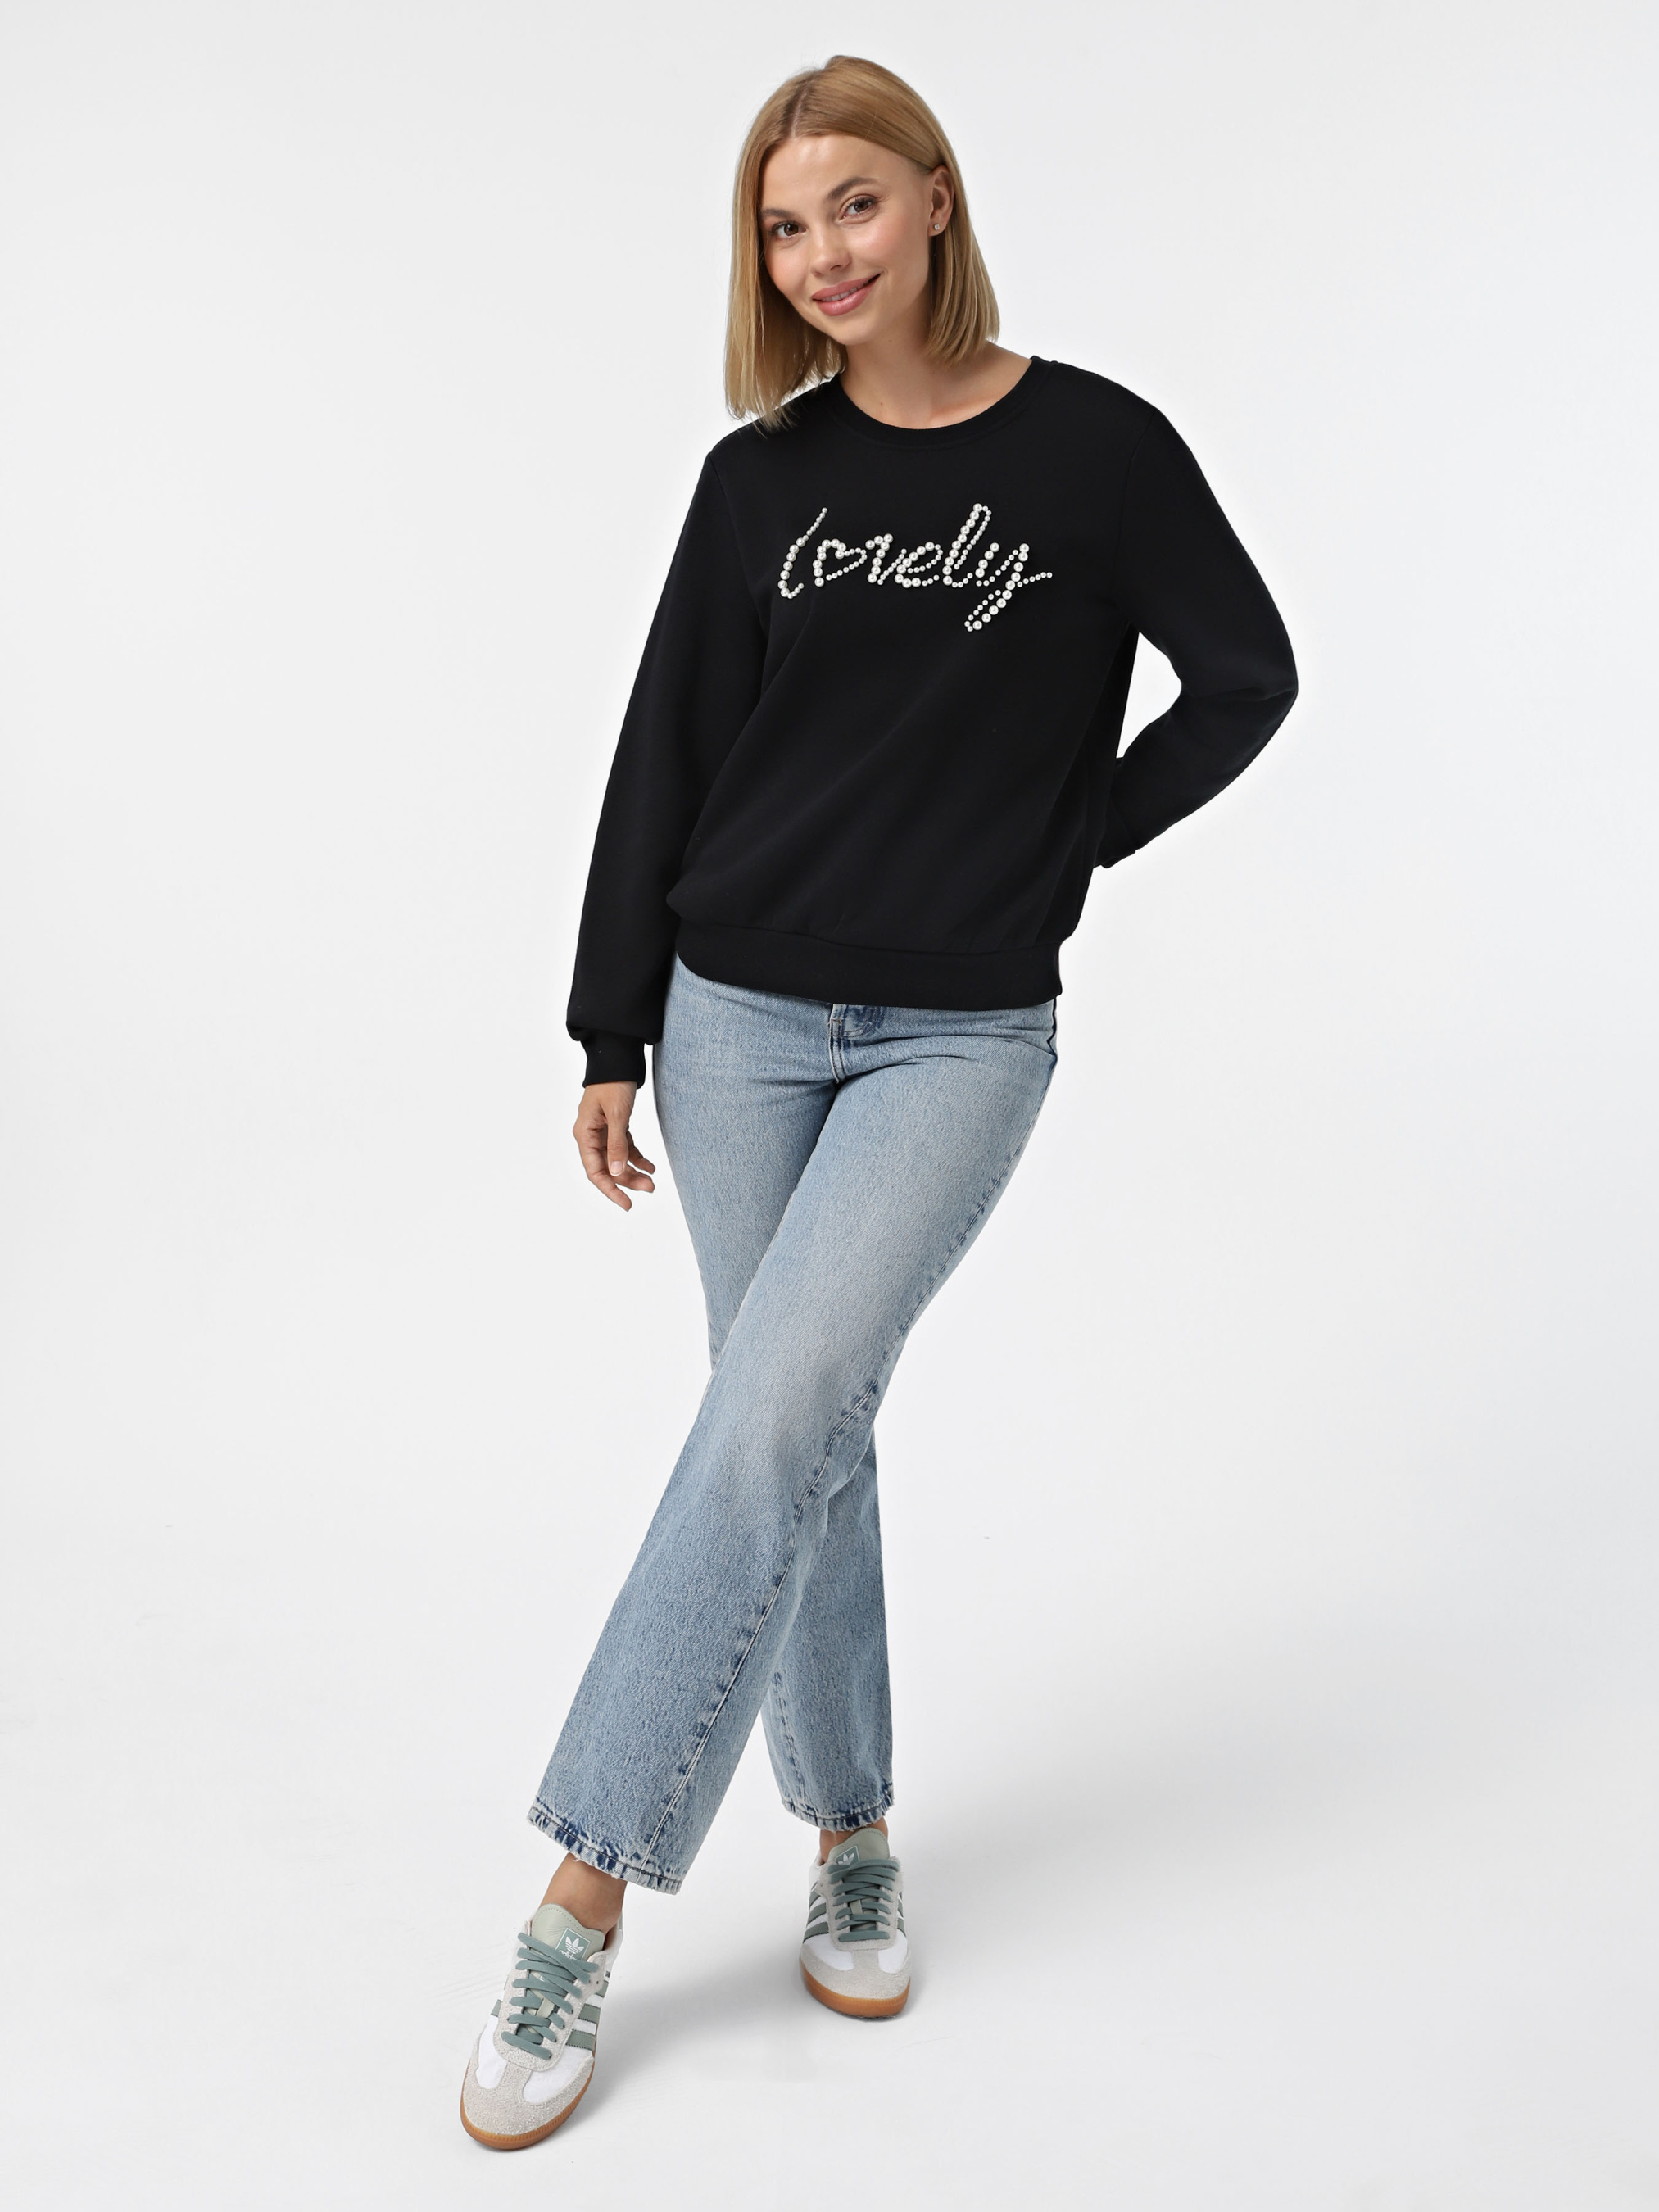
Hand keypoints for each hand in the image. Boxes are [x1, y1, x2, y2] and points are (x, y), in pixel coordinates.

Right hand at [573, 1081, 656, 1210]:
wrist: (618, 1060)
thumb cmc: (613, 1084)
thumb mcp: (617, 1116)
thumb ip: (616, 1145)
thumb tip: (615, 1172)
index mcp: (584, 1134)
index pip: (595, 1171)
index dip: (610, 1190)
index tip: (627, 1204)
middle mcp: (591, 1136)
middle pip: (607, 1168)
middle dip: (627, 1181)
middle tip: (650, 1189)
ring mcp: (602, 1132)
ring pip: (617, 1160)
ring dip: (633, 1171)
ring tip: (652, 1181)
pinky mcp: (615, 1126)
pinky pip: (624, 1148)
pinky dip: (637, 1158)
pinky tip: (650, 1166)